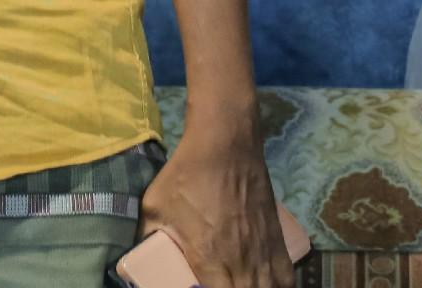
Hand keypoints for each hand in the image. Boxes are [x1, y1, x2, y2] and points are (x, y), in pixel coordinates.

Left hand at [136, 123, 293, 287]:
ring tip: (240, 284)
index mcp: (211, 260)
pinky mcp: (279, 244)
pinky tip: (265, 284)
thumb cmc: (187, 176)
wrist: (227, 148)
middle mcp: (244, 264)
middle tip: (215, 283)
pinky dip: (278, 286)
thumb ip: (147, 234)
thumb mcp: (154, 206)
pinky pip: (285, 279)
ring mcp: (265, 255)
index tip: (196, 287)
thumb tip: (136, 251)